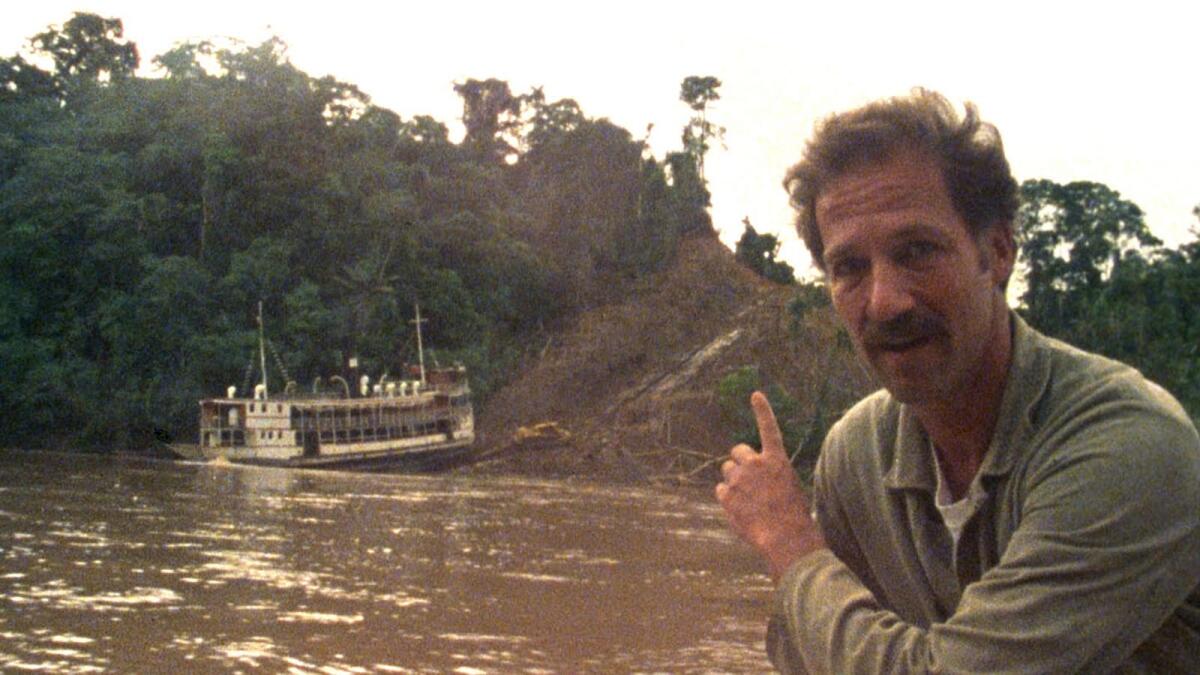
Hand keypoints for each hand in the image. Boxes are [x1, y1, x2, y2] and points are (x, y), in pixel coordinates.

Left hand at [715, 391, 825, 579]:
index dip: (762, 410)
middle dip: (739, 461)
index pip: (769, 428)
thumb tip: (759, 478)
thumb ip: (772, 475)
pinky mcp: (727, 494)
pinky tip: (740, 510)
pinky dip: (727, 498)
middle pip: (737, 451)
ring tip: (748, 499)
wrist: (785, 537)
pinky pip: (721, 490)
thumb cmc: (794, 516)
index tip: (755, 394)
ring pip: (727, 470)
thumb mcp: (790, 486)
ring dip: (733, 479)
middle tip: (748, 479)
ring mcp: (739, 478)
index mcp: (777, 460)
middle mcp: (756, 463)